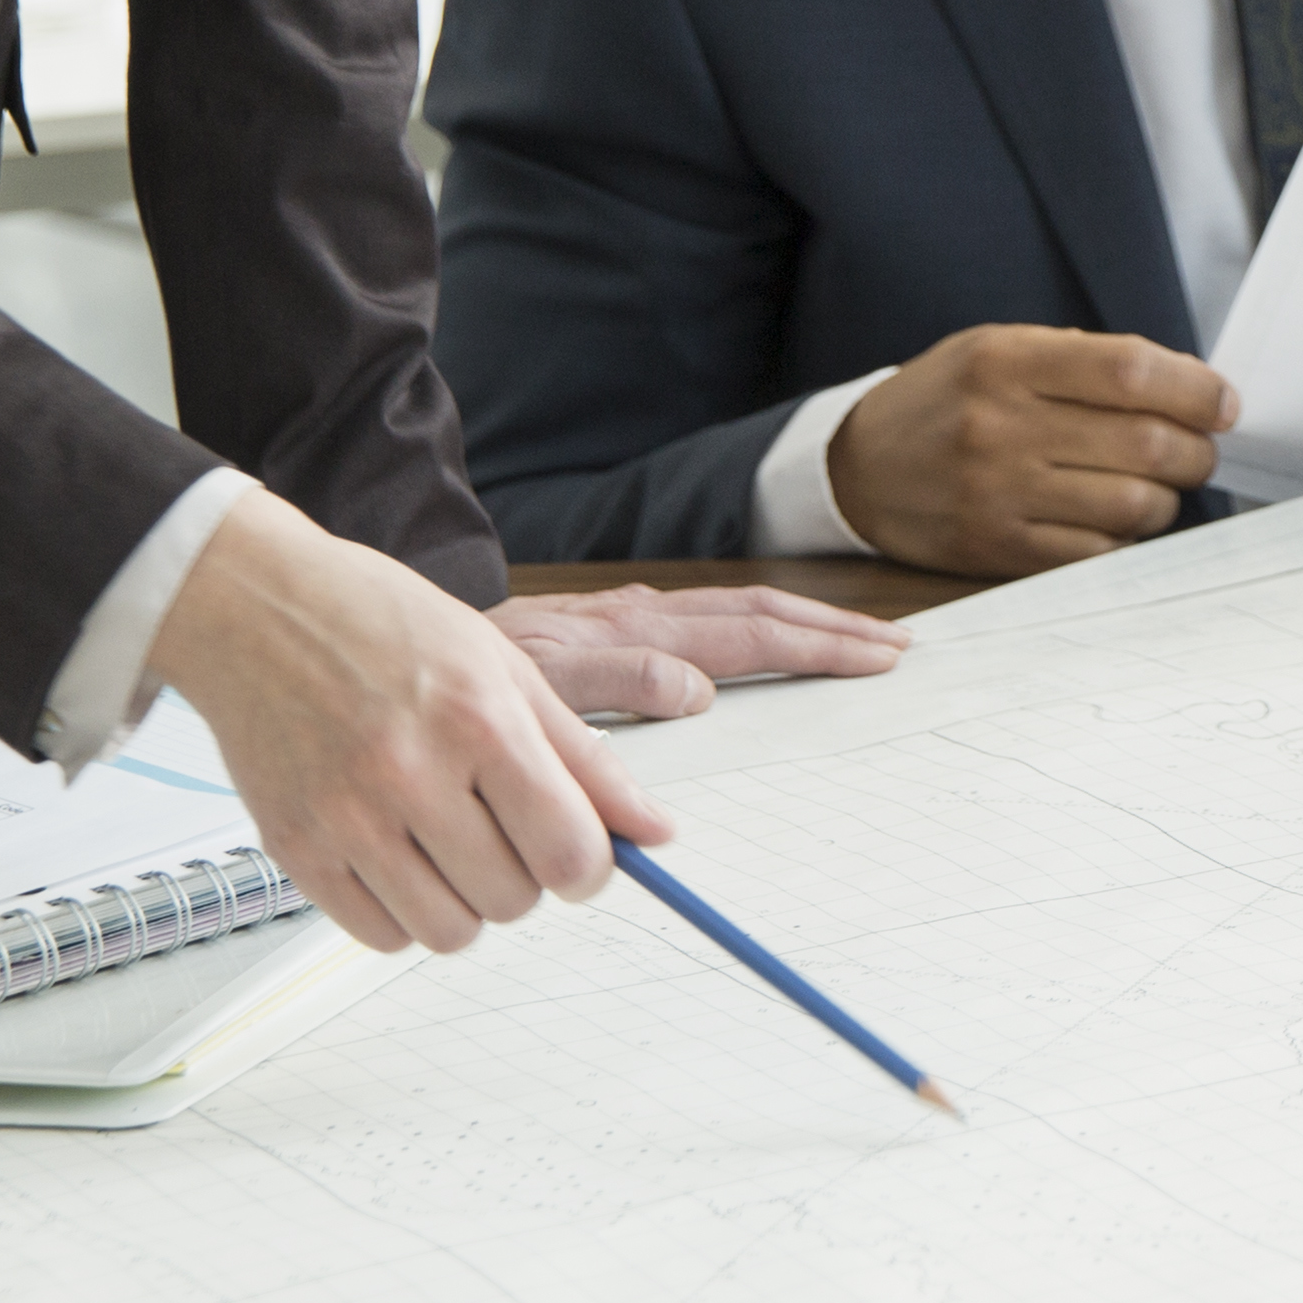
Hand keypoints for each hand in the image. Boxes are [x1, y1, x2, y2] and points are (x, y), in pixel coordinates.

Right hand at [150, 490, 664, 956]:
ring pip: (449, 932)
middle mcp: (411, 774)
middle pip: (513, 899)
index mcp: (479, 721)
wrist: (259, 608)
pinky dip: (402, 912)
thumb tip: (654, 832)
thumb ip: (587, 758)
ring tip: (451, 841)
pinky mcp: (293, 849)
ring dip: (467, 902)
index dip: (590, 865)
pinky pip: (378, 935)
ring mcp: (345, 818)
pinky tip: (399, 854)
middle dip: (527, 875)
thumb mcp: (509, 668)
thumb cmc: (385, 624)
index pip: (568, 852)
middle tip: (504, 827)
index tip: (581, 852)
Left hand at [491, 583, 911, 718]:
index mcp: (632, 629)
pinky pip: (708, 620)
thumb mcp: (533, 690)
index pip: (751, 635)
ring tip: (865, 640)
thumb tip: (699, 689)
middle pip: (760, 615)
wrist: (405, 652)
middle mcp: (639, 615)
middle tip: (897, 648)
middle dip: (834, 629)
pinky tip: (778, 639)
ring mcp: (630, 617)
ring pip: (739, 612)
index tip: (876, 657)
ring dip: (807, 624)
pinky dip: (760, 627)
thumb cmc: (463, 682)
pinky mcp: (615, 626)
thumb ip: (614, 684)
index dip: (819, 646)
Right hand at [827, 324, 1235, 576]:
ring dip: (1166, 498)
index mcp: (1007, 361)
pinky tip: (1117, 519)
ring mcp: (996, 494)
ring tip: (1159, 485)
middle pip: (1144, 442)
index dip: (1196, 388)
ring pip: (1130, 505)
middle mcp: (1000, 427)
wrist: (856, 469)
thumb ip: (1084, 360)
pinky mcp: (995, 550)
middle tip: (1200, 449)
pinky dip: (1125, 538)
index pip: (1131, 369)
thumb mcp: (998, 348)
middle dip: (1195, 450)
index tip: (1224, 403)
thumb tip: (1189, 388)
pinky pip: (1095, 553)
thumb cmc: (947, 400)